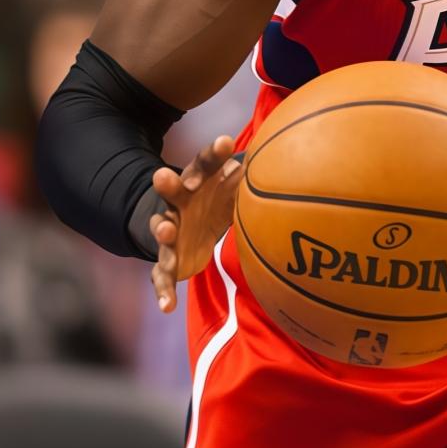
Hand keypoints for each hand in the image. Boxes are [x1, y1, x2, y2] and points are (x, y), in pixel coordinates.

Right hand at [148, 135, 244, 313]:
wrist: (184, 230)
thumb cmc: (214, 201)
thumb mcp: (232, 186)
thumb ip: (250, 173)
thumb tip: (285, 152)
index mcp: (197, 183)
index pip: (204, 163)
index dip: (213, 155)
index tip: (225, 142)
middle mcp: (179, 205)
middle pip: (172, 191)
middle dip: (168, 184)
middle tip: (163, 176)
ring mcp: (171, 232)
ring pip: (163, 230)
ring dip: (163, 230)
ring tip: (167, 230)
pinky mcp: (168, 260)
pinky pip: (161, 276)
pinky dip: (163, 290)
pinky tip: (167, 305)